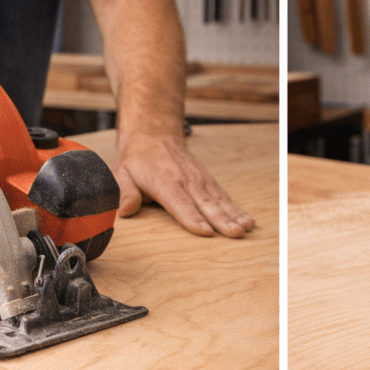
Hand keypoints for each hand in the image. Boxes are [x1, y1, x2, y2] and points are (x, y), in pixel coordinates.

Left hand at [112, 131, 254, 237]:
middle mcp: (186, 180)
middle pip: (205, 203)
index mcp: (164, 181)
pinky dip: (236, 209)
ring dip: (234, 216)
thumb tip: (124, 210)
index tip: (205, 231)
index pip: (180, 202)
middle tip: (235, 234)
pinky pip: (224, 197)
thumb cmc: (137, 161)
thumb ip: (124, 192)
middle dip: (221, 220)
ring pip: (219, 200)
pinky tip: (247, 221)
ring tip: (245, 229)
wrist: (155, 136)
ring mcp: (200, 180)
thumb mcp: (121, 173)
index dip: (192, 218)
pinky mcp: (208, 181)